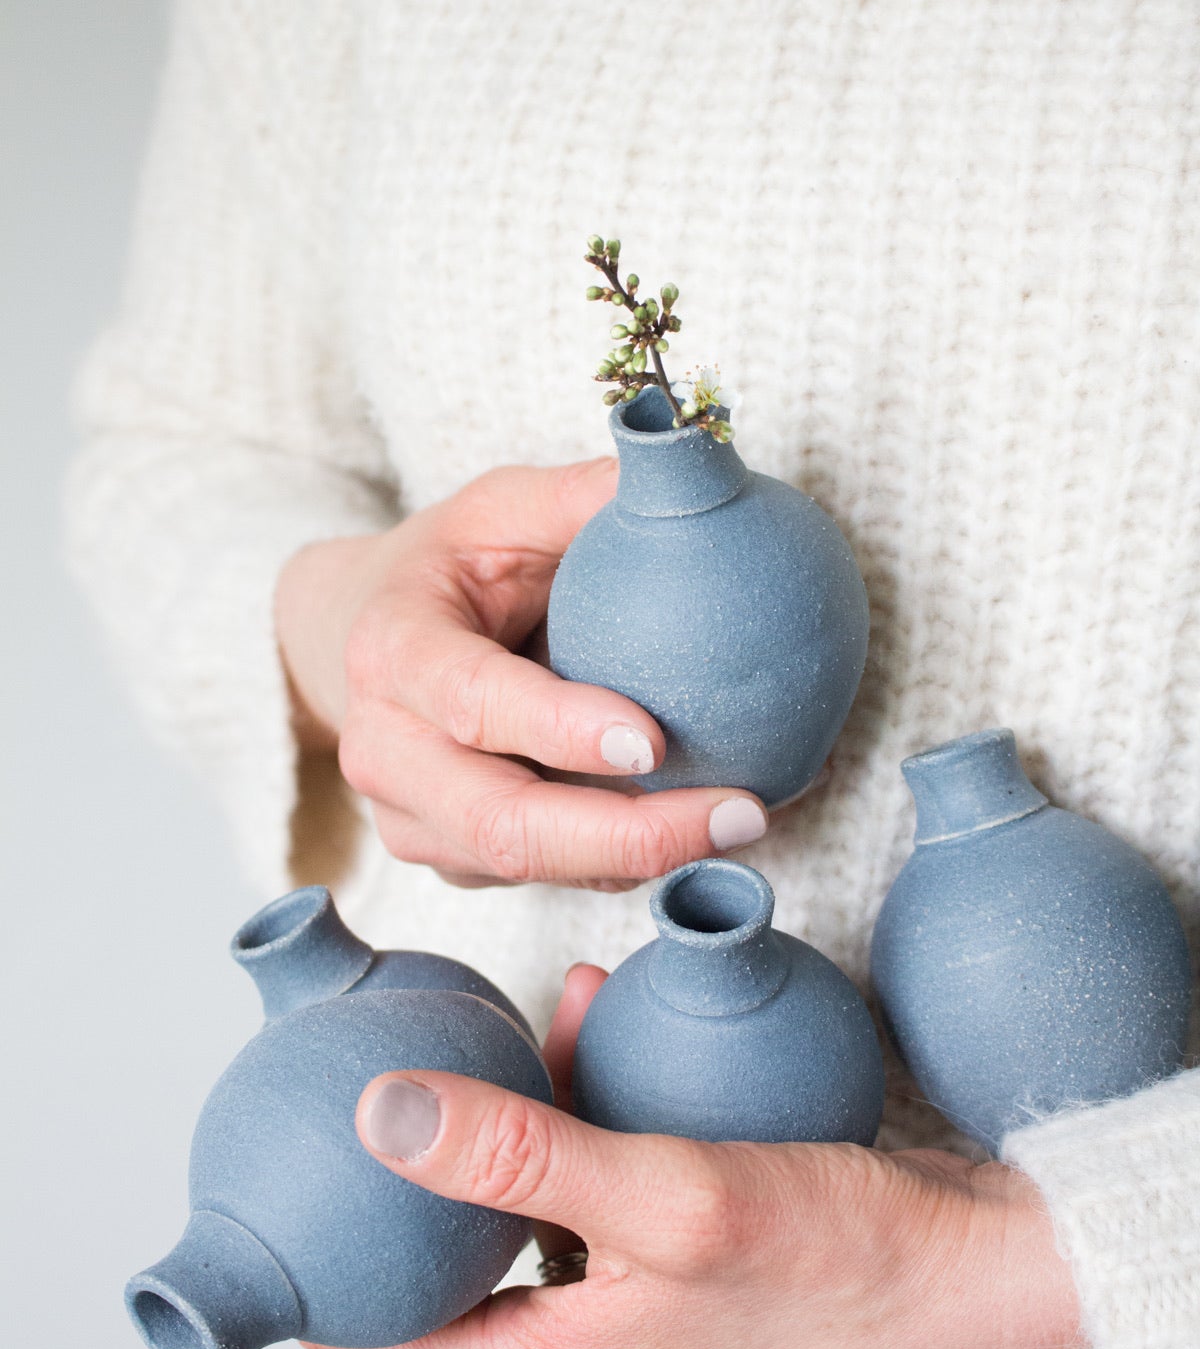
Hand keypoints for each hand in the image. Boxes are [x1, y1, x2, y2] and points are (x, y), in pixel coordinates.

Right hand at [275, 461, 767, 887]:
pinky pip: (548, 879)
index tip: (653, 737)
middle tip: (742, 813)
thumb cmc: (447, 566)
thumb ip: (581, 496)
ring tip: (751, 818)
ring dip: (647, 857)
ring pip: (532, 868)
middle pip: (503, 826)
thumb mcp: (499, 508)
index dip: (558, 728)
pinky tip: (711, 825)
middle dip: (629, 836)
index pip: (473, 704)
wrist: (357, 636)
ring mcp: (413, 819)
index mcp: (393, 653)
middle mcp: (386, 752)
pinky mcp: (451, 859)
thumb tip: (686, 469)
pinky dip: (633, 860)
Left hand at [306, 968, 1088, 1348]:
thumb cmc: (833, 1257)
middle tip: (390, 1065)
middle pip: (439, 1272)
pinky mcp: (661, 1294)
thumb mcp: (664, 1195)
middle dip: (418, 1167)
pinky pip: (583, 1211)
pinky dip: (575, 1130)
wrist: (964, 1276)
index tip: (291, 1155)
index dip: (323, 1250)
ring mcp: (617, 1340)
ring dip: (506, 1130)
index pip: (373, 1334)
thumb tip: (380, 1113)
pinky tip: (593, 1035)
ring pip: (513, 1228)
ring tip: (503, 1028)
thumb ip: (517, 1155)